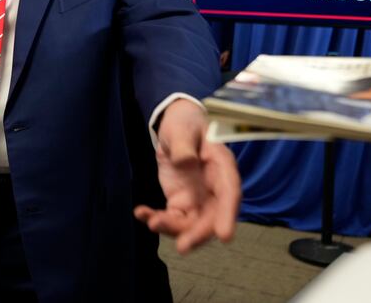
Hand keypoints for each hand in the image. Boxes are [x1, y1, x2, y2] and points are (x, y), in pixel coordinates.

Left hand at [135, 99, 239, 253]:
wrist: (175, 127)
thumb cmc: (185, 124)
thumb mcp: (182, 128)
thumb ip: (184, 144)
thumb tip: (186, 161)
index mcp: (222, 166)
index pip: (229, 193)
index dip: (228, 215)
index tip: (224, 236)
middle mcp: (215, 188)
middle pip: (212, 217)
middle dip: (198, 234)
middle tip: (182, 247)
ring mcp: (199, 198)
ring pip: (192, 224)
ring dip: (173, 229)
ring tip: (151, 222)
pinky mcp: (182, 203)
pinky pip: (173, 218)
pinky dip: (156, 219)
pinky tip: (140, 213)